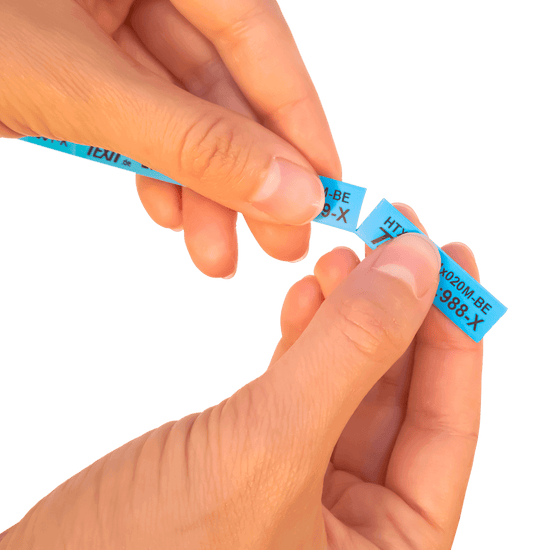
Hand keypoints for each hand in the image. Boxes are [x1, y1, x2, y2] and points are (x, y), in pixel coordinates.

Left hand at [0, 0, 340, 278]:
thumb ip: (192, 140)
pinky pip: (139, 118)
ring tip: (218, 258)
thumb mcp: (75, 85)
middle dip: (251, 173)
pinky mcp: (83, 58)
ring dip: (202, 189)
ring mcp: (110, 17)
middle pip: (224, 85)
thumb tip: (293, 192)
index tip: (329, 191)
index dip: (298, 123)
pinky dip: (156, 170)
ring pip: (182, 113)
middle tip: (282, 245)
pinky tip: (170, 215)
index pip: (259, 38)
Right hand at [0, 203, 482, 549]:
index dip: (454, 334)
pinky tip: (306, 293)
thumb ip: (349, 356)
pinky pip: (304, 383)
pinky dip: (307, 333)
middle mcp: (359, 528)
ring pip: (351, 381)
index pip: (447, 426)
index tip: (448, 253)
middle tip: (398, 237)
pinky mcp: (262, 455)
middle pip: (401, 396)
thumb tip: (416, 267)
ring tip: (343, 256)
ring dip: (350, 314)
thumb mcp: (266, 450)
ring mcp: (309, 487)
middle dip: (399, 312)